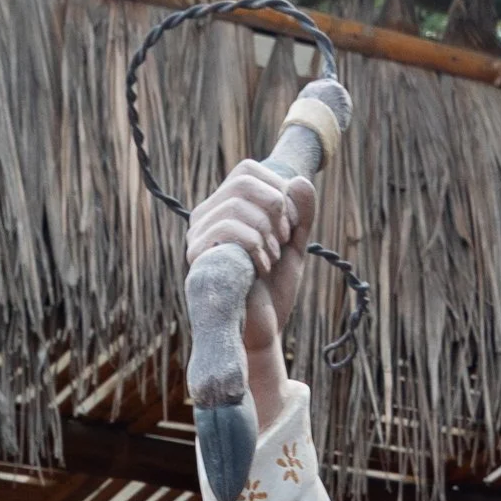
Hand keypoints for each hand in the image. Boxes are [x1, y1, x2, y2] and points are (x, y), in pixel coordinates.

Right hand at [186, 156, 315, 433]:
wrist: (264, 330)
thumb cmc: (273, 288)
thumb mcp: (294, 245)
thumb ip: (301, 214)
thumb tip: (300, 181)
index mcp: (227, 208)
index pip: (248, 170)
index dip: (276, 188)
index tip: (290, 222)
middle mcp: (208, 217)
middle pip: (243, 181)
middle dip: (275, 208)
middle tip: (283, 239)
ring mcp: (199, 236)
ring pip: (235, 203)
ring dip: (266, 230)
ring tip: (272, 258)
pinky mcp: (199, 257)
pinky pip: (227, 227)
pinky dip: (255, 244)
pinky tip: (261, 267)